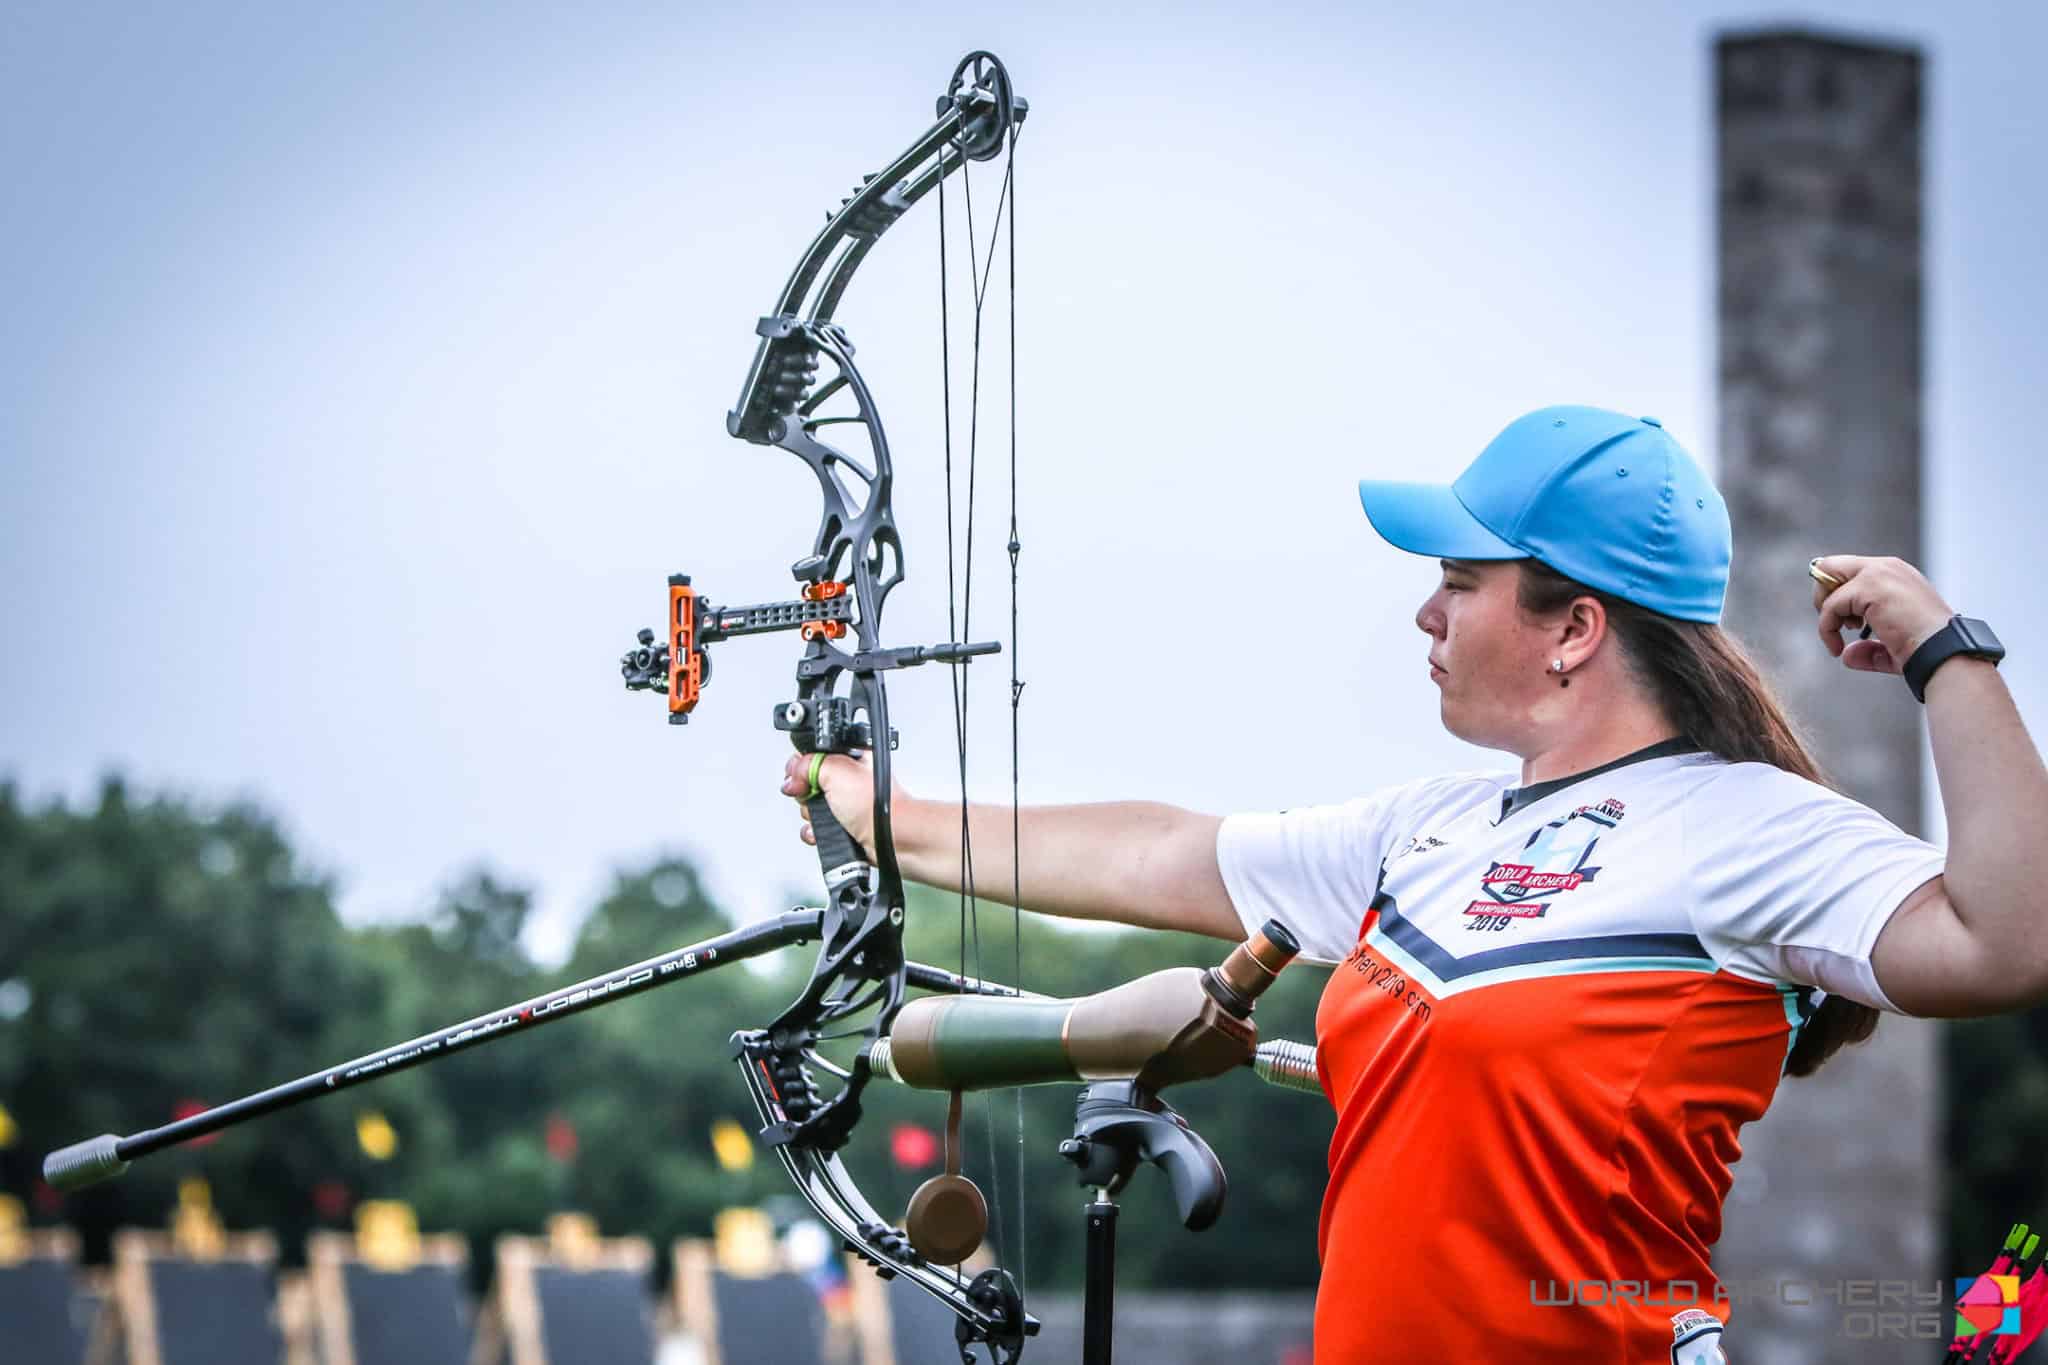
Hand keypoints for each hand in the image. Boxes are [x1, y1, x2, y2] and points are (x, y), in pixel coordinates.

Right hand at [779, 752, 909, 853]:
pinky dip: (816, 830)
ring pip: (810, 806)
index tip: (798, 777)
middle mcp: (847, 780)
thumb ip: (809, 764)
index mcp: (851, 758)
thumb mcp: (837, 770)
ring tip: (827, 815)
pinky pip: (817, 826)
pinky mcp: (843, 825)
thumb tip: (793, 774)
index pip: (813, 756)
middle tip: (816, 796)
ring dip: (811, 814)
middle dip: (805, 792)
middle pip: (807, 782)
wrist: (891, 838)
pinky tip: (824, 829)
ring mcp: (845, 804)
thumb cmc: (878, 803)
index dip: (801, 766)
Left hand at [1809, 555, 1954, 674]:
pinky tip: (1837, 647)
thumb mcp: (1893, 646)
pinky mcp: (1869, 587)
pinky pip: (1830, 605)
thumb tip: (1847, 655)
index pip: (1849, 571)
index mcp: (1896, 575)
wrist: (1943, 652)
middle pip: (1831, 565)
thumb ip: (1869, 648)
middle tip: (1836, 623)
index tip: (1848, 623)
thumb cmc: (1926, 650)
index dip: (1838, 595)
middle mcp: (1887, 568)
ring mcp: (1879, 573)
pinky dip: (1826, 628)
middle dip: (1824, 594)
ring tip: (1846, 633)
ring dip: (1826, 610)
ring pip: (1826, 579)